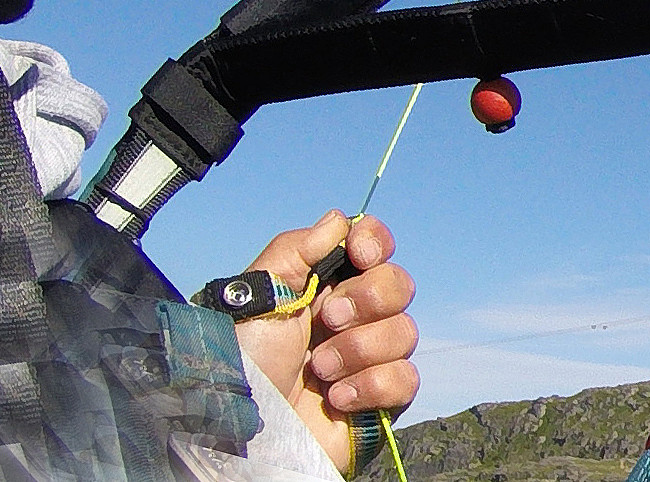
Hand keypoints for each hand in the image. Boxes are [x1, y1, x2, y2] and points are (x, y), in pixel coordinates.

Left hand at [234, 210, 418, 470]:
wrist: (243, 429)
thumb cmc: (244, 358)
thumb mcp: (259, 291)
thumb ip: (299, 248)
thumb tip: (339, 220)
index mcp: (328, 283)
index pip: (374, 245)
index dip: (376, 241)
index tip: (359, 254)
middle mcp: (355, 316)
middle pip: (399, 283)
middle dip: (367, 298)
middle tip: (327, 319)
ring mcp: (370, 358)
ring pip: (405, 331)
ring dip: (359, 348)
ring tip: (320, 369)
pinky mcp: (380, 401)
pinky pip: (406, 379)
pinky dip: (371, 385)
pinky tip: (338, 398)